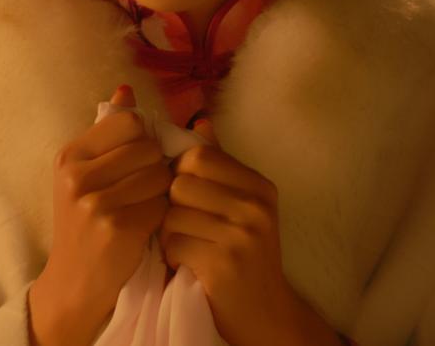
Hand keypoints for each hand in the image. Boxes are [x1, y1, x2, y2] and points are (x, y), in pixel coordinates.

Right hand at [30, 85, 171, 345]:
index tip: (139, 160)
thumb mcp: (86, 176)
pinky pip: (161, 206)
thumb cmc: (87, 225)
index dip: (144, 139)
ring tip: (144, 208)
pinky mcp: (116, 228)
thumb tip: (125, 89)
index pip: (129, 121)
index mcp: (71, 155)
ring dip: (162, 193)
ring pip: (159, 175)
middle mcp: (78, 175)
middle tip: (143, 190)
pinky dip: (161, 217)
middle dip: (156, 167)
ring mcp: (95, 202)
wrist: (74, 285)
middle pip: (148, 147)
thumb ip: (109, 132)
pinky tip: (146, 229)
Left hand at [159, 119, 327, 345]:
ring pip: (171, 213)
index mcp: (259, 186)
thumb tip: (200, 120)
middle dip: (172, 206)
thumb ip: (219, 164)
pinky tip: (188, 266)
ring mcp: (242, 235)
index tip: (186, 197)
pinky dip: (171, 257)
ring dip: (169, 234)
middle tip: (186, 227)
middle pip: (180, 182)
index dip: (180, 174)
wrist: (265, 315)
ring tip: (188, 247)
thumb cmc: (243, 255)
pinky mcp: (223, 264)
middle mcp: (256, 206)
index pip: (198, 155)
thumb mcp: (241, 205)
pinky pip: (173, 244)